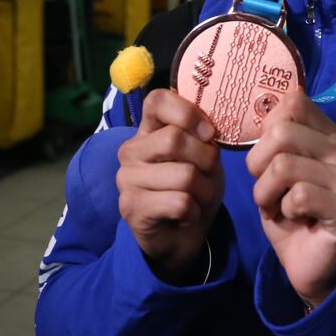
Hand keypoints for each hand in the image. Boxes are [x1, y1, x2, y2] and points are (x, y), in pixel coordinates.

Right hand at [117, 89, 224, 281]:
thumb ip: (201, 136)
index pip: (157, 100)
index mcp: (148, 130)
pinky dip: (194, 211)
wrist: (181, 236)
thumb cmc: (194, 188)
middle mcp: (131, 151)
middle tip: (208, 174)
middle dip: (206, 159)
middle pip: (175, 139)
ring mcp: (126, 179)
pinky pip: (179, 202)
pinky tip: (186, 215)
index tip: (208, 133)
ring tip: (198, 197)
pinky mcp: (131, 208)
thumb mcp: (203, 156)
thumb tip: (208, 129)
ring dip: (204, 190)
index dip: (188, 112)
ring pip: (183, 175)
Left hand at [246, 88, 335, 308]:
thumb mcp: (278, 167)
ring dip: (266, 193)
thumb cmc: (292, 212)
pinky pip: (298, 196)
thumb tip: (280, 98)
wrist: (311, 264)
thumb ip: (280, 135)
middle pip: (281, 132)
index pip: (294, 103)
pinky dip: (284, 211)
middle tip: (268, 189)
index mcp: (332, 135)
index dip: (267, 129)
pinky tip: (296, 219)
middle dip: (258, 165)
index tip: (269, 157)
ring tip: (279, 207)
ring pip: (283, 166)